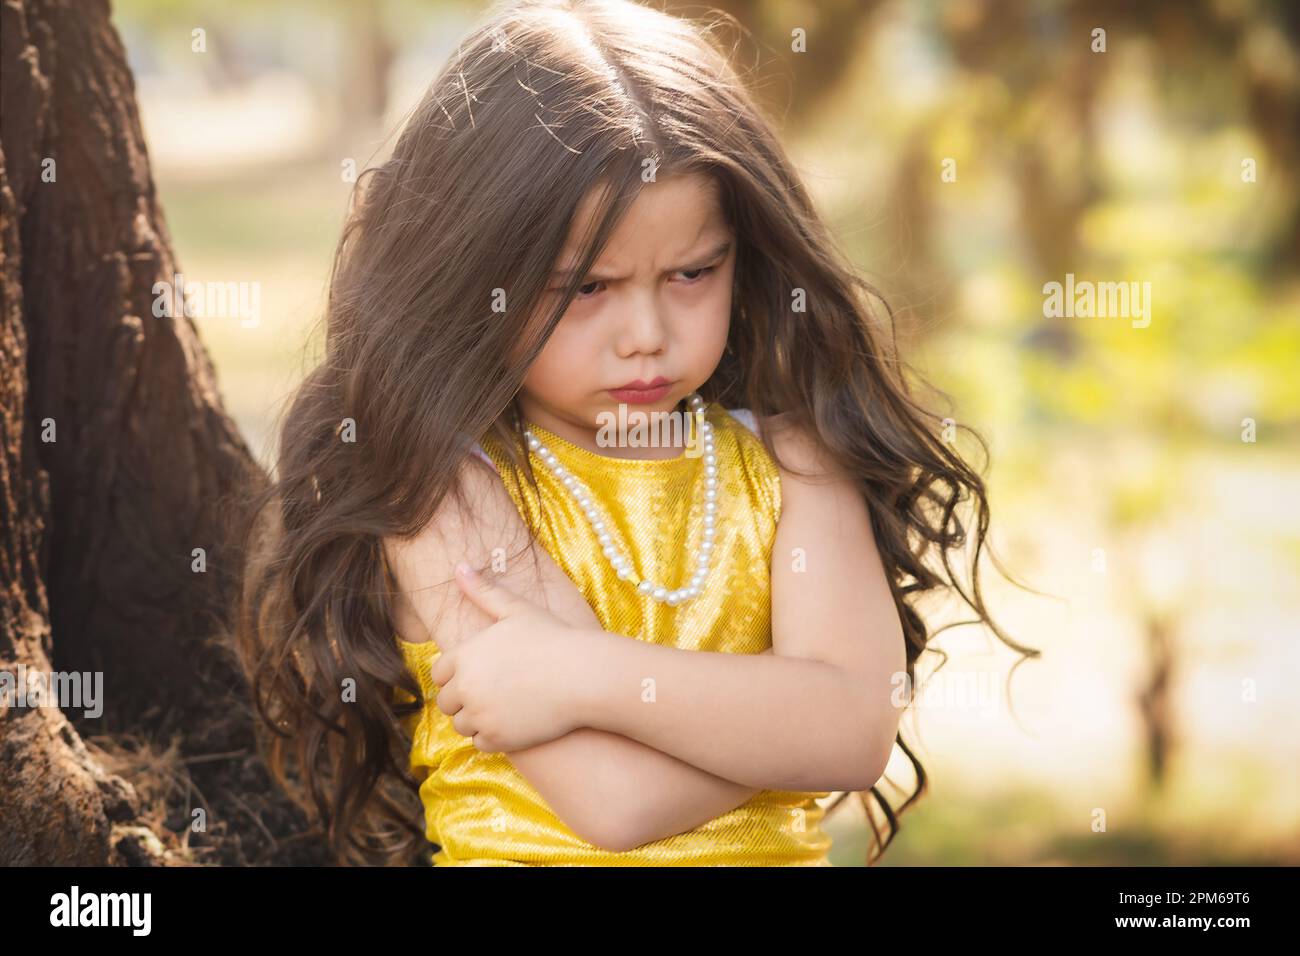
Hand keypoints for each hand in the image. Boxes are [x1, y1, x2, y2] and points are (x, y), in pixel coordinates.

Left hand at [429, 563, 595, 753]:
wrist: (585, 676)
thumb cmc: (554, 638)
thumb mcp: (517, 609)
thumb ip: (483, 591)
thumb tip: (458, 566)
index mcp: (465, 655)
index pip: (439, 673)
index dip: (457, 674)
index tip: (481, 673)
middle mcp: (466, 686)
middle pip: (446, 702)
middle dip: (465, 698)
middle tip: (496, 691)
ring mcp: (480, 715)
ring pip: (461, 724)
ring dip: (477, 719)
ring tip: (506, 706)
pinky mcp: (497, 738)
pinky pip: (480, 743)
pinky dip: (493, 736)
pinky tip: (514, 721)